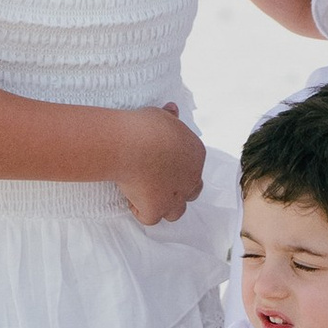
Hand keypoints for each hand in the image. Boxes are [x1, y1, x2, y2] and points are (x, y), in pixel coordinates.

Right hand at [113, 106, 207, 228]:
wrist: (132, 145)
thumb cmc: (146, 126)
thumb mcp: (162, 116)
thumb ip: (170, 118)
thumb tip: (173, 109)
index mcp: (196, 154)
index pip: (193, 166)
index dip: (177, 166)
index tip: (160, 162)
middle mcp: (191, 178)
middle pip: (192, 191)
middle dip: (178, 189)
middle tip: (158, 181)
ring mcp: (175, 197)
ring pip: (177, 212)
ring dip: (164, 206)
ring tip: (146, 195)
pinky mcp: (156, 210)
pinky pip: (150, 218)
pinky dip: (141, 211)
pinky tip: (130, 199)